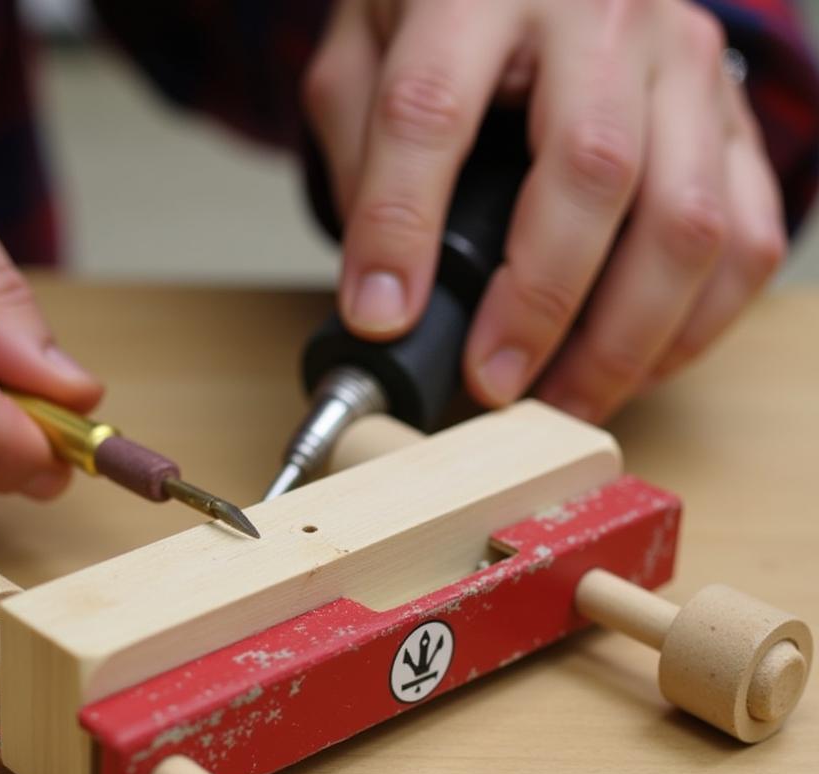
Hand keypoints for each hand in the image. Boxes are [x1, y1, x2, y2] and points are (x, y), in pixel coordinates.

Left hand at [304, 0, 785, 422]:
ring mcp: (685, 66)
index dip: (401, 227)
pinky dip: (696, 323)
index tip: (383, 319)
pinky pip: (748, 235)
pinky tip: (637, 362)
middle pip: (593, 173)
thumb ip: (358, 156)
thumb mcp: (363, 54)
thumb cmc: (450, 8)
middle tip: (493, 385)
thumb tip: (383, 293)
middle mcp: (602, 17)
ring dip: (624, 339)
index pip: (432, 112)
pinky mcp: (733, 120)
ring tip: (563, 401)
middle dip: (538, 307)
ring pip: (686, 221)